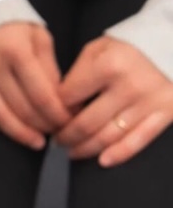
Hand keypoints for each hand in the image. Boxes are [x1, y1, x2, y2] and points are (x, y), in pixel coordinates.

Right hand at [0, 22, 70, 150]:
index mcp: (17, 51)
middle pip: (22, 108)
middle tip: (56, 133)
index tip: (70, 124)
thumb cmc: (8, 18)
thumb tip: (61, 102)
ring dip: (19, 133)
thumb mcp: (36, 34)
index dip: (60, 116)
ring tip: (36, 143)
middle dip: (44, 125)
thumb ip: (50, 67)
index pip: (44, 96)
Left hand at [56, 37, 172, 166]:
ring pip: (109, 136)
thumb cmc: (128, 47)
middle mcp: (128, 87)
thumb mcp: (98, 48)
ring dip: (86, 148)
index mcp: (108, 66)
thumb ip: (78, 72)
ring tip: (71, 151)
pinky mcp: (167, 114)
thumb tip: (62, 103)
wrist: (172, 46)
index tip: (48, 115)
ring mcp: (149, 103)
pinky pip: (139, 140)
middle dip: (66, 135)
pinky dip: (119, 154)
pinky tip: (102, 160)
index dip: (54, 108)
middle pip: (86, 122)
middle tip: (56, 140)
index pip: (69, 97)